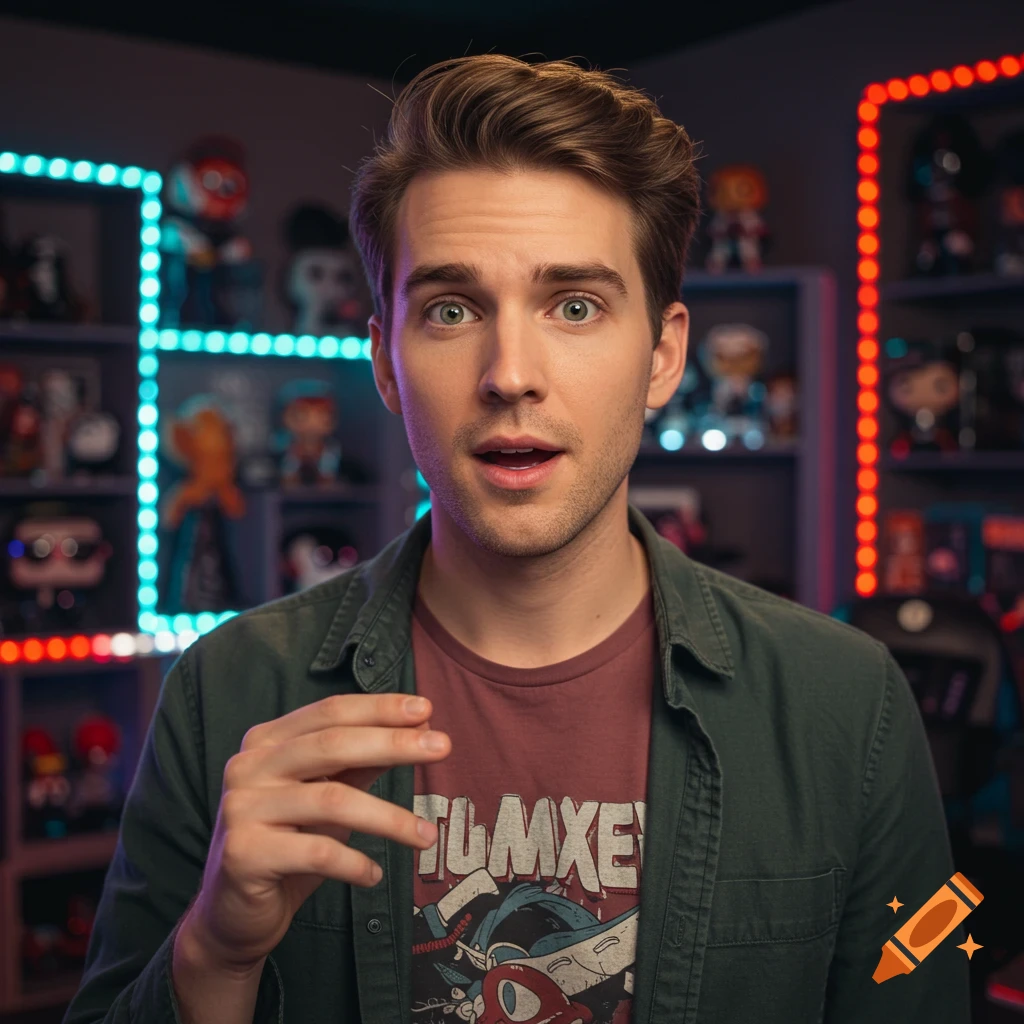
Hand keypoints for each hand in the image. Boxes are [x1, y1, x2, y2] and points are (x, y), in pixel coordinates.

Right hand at [180, 693, 448, 972]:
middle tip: (443, 746)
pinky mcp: (243, 853)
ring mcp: (241, 808)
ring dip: (389, 818)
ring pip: (331, 800)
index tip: (426, 709)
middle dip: (393, 743)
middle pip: (332, 744)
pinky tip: (374, 875)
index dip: (380, 708)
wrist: (233, 914)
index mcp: (266, 741)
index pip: (330, 712)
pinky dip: (355, 863)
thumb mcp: (328, 795)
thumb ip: (363, 762)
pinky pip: (316, 852)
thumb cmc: (289, 843)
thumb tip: (419, 727)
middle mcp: (248, 766)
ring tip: (427, 836)